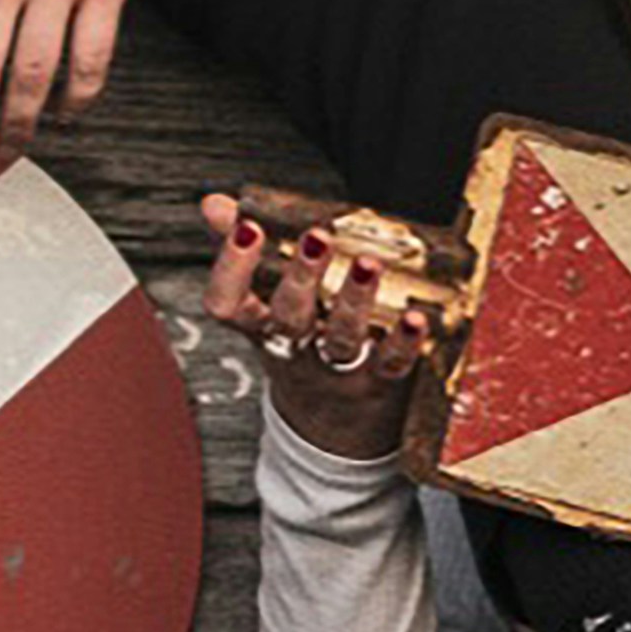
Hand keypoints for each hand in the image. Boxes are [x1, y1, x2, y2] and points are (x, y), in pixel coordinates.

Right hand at [208, 187, 433, 459]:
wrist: (335, 427)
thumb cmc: (299, 348)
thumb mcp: (263, 305)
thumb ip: (241, 253)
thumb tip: (215, 204)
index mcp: (261, 327)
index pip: (228, 304)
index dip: (232, 268)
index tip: (248, 228)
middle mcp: (295, 350)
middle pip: (289, 318)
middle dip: (301, 276)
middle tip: (316, 236)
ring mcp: (336, 370)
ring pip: (341, 339)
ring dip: (354, 301)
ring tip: (367, 264)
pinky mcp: (378, 382)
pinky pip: (391, 364)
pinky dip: (405, 341)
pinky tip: (415, 317)